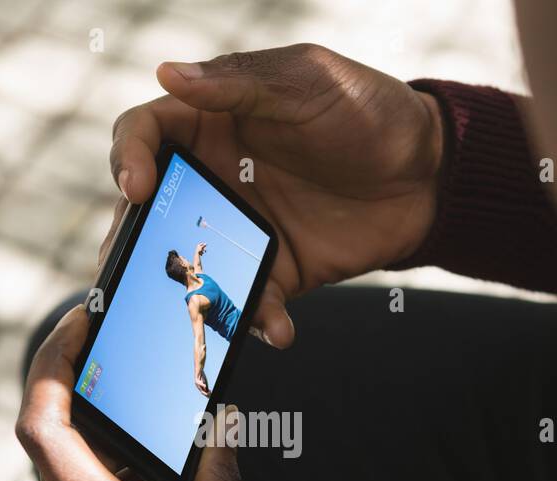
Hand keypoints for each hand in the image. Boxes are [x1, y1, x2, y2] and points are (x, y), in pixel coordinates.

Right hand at [102, 43, 443, 348]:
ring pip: (191, 266)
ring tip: (196, 312)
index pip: (144, 134)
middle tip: (129, 265)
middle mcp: (214, 177)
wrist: (429, 175)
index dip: (127, 157)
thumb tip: (166, 74)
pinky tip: (279, 330)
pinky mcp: (274, 272)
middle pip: (150, 210)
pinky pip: (251, 302)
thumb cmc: (369, 110)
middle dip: (133, 240)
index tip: (138, 186)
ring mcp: (240, 229)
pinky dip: (258, 320)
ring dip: (187, 293)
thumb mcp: (308, 83)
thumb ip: (240, 84)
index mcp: (211, 121)